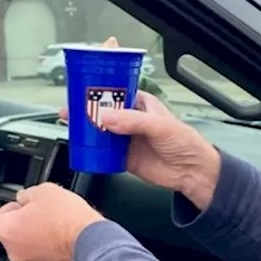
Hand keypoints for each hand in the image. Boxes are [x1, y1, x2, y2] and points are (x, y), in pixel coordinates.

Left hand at [0, 183, 104, 260]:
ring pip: (27, 246)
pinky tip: (61, 235)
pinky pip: (42, 255)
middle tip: (40, 212)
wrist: (90, 240)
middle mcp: (15, 251)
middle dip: (23, 222)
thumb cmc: (67, 218)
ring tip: (54, 223)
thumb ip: (26, 194)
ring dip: (36, 235)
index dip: (8, 208)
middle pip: (11, 234)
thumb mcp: (43, 190)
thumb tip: (25, 198)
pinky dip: (48, 247)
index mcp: (8, 231)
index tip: (19, 204)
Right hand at [57, 88, 220, 210]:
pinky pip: (103, 152)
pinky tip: (82, 147)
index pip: (115, 91)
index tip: (81, 87)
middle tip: (69, 109)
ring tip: (69, 126)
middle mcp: (130, 118)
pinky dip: (92, 150)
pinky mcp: (123, 157)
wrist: (192, 172)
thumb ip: (133, 121)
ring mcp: (125, 138)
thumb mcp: (160, 126)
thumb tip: (107, 118)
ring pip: (99, 131)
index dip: (98, 88)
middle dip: (84, 109)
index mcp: (140, 103)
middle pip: (102, 111)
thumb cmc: (185, 141)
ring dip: (85, 129)